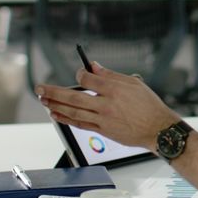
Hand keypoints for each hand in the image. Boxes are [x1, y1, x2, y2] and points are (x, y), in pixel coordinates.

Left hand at [35, 64, 179, 150]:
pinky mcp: (103, 131)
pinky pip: (80, 124)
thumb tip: (93, 66)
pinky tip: (56, 115)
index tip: (78, 74)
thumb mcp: (134, 83)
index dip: (79, 74)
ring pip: (73, 112)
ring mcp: (103, 119)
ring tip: (43, 101)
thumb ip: (111, 75)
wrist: (158, 129)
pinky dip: (66, 119)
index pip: (87, 79)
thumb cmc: (149, 105)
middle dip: (53, 92)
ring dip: (55, 106)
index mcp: (114, 89)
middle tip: (39, 88)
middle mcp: (106, 104)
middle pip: (73, 97)